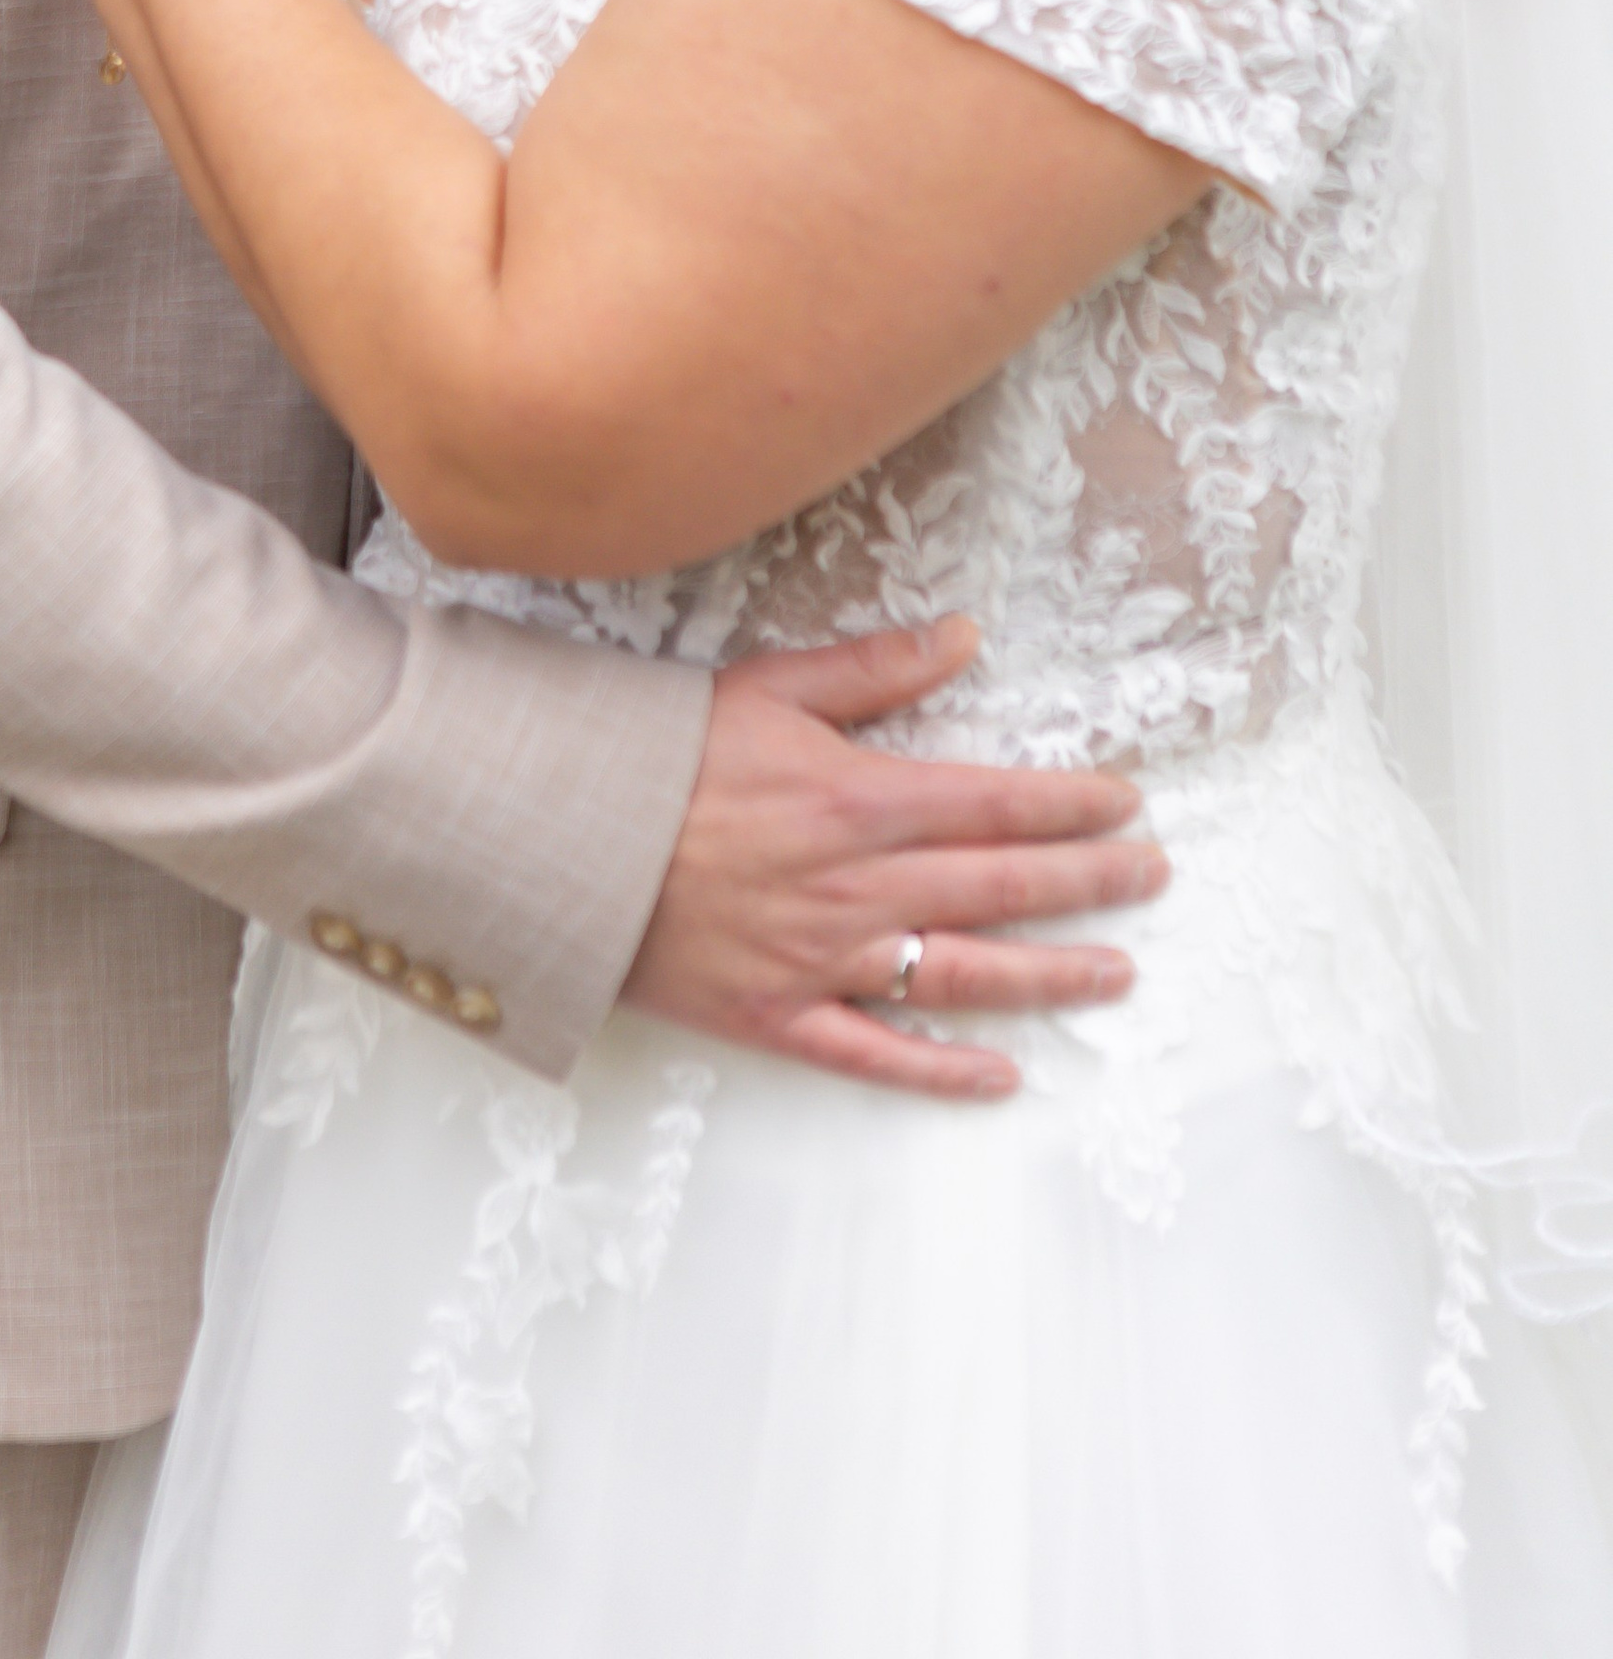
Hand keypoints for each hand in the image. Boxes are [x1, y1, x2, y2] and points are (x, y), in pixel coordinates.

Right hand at [621, 616, 1167, 1098]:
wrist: (557, 841)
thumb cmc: (657, 756)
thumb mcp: (765, 688)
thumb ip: (873, 668)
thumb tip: (963, 634)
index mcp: (858, 799)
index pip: (995, 804)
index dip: (1071, 806)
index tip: (1127, 804)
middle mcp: (856, 886)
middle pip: (1000, 888)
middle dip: (1090, 882)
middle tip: (1153, 877)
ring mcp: (822, 960)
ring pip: (963, 975)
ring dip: (1049, 977)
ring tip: (1116, 974)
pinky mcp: (778, 1017)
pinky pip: (876, 1055)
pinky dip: (943, 1071)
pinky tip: (1001, 1076)